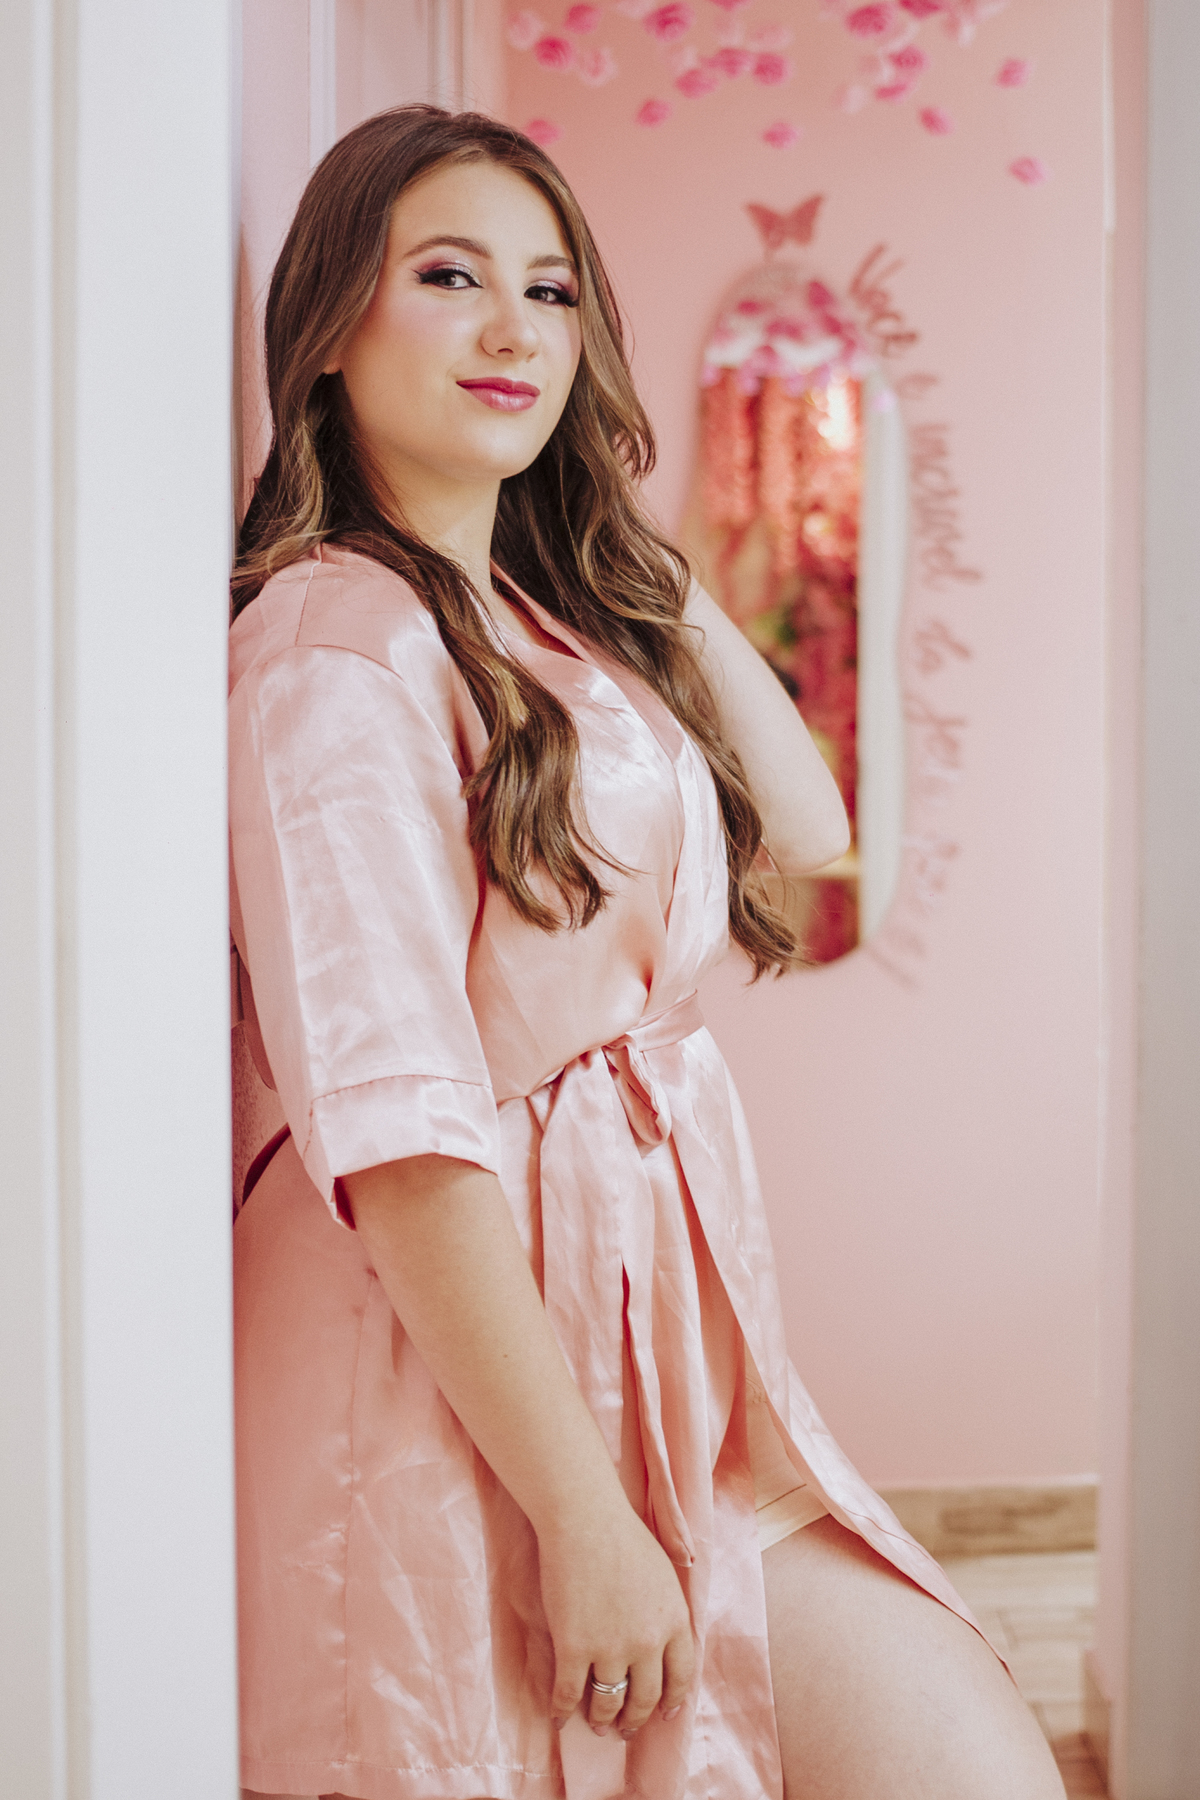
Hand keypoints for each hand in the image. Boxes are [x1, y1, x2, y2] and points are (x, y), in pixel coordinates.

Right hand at [537, 1497, 694, 1737]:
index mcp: (675, 1621)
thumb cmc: (623, 1536)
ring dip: (602, 1718)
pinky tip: (559, 1718)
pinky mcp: (574, 1648)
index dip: (672, 1700)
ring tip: (597, 1724)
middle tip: (626, 1729)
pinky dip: (563, 1711)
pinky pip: (569, 1693)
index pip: (682, 1677)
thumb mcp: (665, 1574)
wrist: (585, 1518)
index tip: (665, 1713)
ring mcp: (610, 1649)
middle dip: (635, 1718)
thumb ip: (669, 1611)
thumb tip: (670, 1642)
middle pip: (646, 1697)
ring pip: (608, 1701)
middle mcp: (648, 1643)